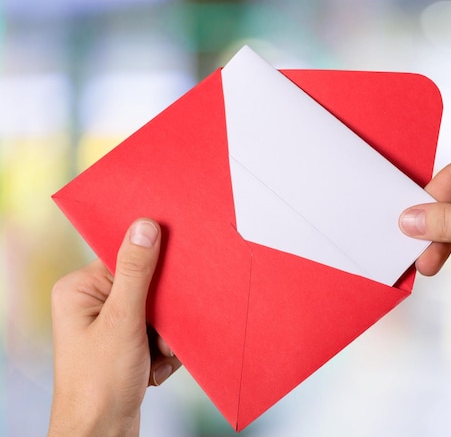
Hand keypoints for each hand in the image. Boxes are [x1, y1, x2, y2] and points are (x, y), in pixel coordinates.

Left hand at [48, 218, 180, 436]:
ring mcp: (110, 325)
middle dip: (163, 313)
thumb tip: (145, 226)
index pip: (124, 257)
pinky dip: (165, 350)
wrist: (102, 434)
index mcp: (80, 290)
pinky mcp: (126, 343)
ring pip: (158, 311)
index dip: (153, 262)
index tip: (177, 266)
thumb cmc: (99, 384)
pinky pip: (159, 332)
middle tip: (162, 333)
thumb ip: (136, 272)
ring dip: (167, 335)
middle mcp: (93, 304)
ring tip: (156, 357)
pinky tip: (154, 368)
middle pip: (146, 285)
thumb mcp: (122, 321)